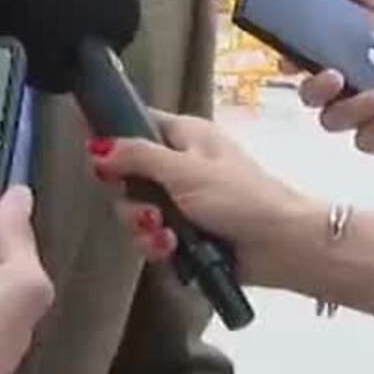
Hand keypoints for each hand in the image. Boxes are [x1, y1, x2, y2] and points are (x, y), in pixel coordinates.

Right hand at [88, 113, 317, 288]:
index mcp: (185, 136)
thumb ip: (138, 156)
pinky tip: (172, 250)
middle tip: (145, 208)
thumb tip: (96, 145)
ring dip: (144, 226)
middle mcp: (180, 165)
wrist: (282, 246)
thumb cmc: (239, 197)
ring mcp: (182, 201)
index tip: (91, 152)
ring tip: (165, 235)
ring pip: (137, 211)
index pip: (137, 123)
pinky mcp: (185, 234)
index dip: (111, 134)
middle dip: (129, 198)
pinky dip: (158, 245)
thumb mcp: (185, 170)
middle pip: (128, 174)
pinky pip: (153, 237)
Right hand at [290, 0, 373, 152]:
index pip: (302, 61)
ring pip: (334, 120)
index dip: (291, 60)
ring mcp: (359, 115)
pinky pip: (368, 139)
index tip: (292, 56)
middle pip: (310, 95)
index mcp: (339, 56)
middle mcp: (343, 88)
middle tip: (336, 76)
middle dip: (317, 87)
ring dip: (354, 107)